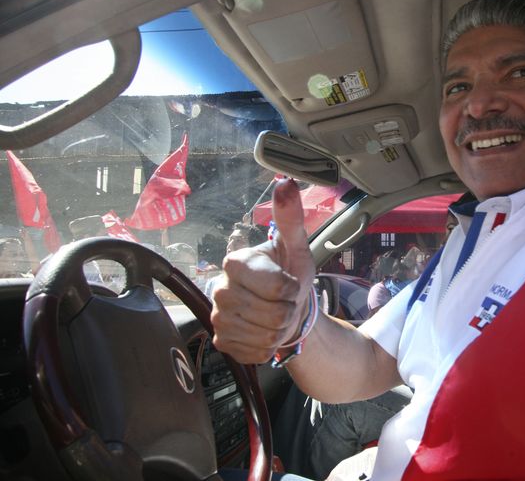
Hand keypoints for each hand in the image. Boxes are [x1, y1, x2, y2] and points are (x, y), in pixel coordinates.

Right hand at [211, 179, 315, 363]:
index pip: (277, 287)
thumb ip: (290, 217)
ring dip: (280, 330)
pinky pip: (257, 352)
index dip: (292, 289)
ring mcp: (218, 317)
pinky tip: (265, 331)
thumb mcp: (295, 247)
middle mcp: (220, 288)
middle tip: (284, 303)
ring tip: (276, 316)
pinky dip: (269, 346)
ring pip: (266, 336)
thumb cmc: (289, 275)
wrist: (283, 308)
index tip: (290, 282)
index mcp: (236, 262)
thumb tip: (286, 183)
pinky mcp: (222, 342)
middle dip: (288, 312)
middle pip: (273, 315)